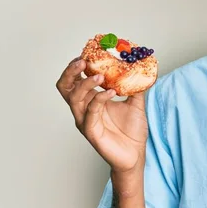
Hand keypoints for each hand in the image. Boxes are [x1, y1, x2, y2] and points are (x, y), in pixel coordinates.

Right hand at [56, 57, 148, 172]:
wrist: (136, 154)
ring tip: (101, 76)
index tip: (88, 52)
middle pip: (65, 87)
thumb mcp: (136, 103)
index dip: (78, 66)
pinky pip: (89, 113)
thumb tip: (141, 68)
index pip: (76, 79)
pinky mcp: (91, 132)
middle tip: (84, 61)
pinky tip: (112, 92)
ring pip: (74, 98)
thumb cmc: (132, 131)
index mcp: (91, 100)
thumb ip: (136, 86)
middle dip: (71, 72)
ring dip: (86, 84)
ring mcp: (85, 120)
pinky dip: (99, 100)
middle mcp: (84, 109)